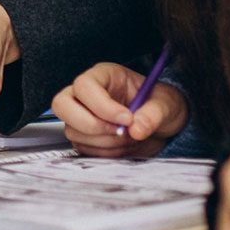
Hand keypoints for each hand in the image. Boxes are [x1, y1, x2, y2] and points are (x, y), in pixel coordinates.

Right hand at [52, 62, 188, 157]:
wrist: (163, 125)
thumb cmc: (161, 104)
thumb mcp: (167, 103)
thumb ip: (154, 113)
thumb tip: (137, 128)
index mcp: (104, 76)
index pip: (85, 86)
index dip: (102, 105)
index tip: (127, 119)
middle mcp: (87, 94)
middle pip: (62, 105)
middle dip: (90, 124)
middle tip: (119, 132)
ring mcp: (82, 116)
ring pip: (73, 131)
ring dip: (104, 142)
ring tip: (130, 138)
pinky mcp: (85, 137)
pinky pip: (83, 148)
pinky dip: (105, 153)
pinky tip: (123, 146)